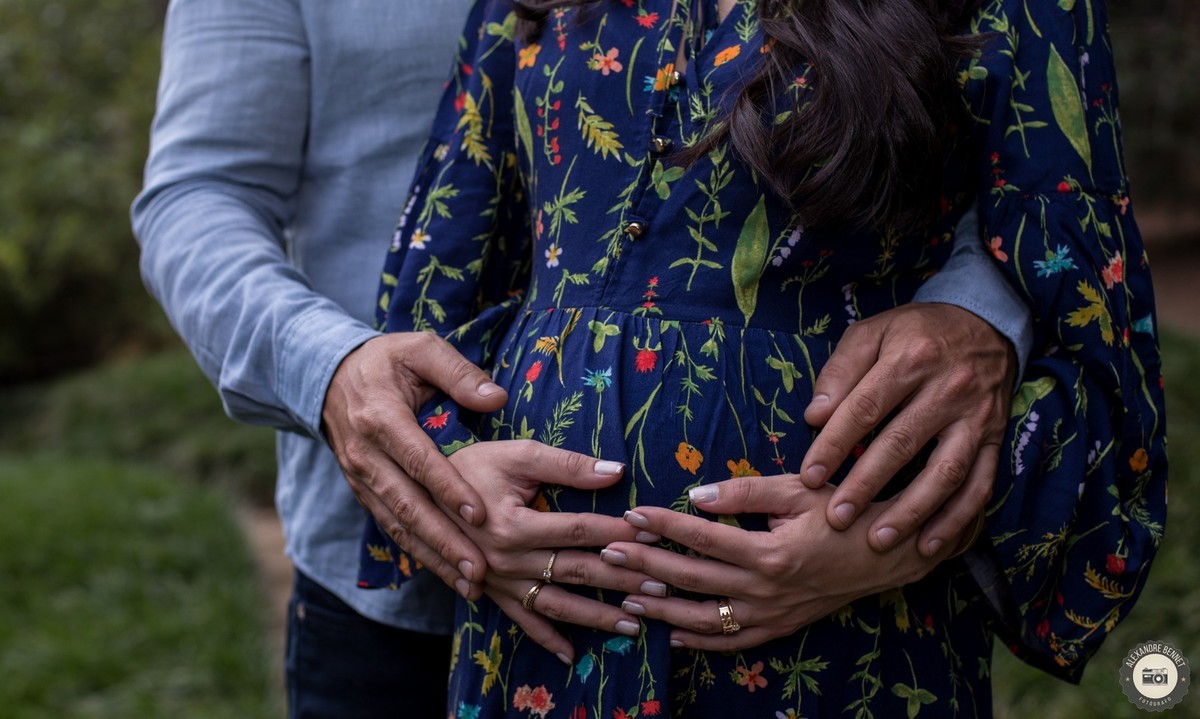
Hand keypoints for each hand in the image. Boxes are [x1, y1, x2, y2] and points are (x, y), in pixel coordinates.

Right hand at [323, 332, 506, 599]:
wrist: (328, 375)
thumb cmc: (386, 360)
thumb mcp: (420, 349)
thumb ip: (458, 372)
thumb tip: (496, 399)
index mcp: (380, 418)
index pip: (417, 459)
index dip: (447, 488)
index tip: (478, 514)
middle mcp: (365, 456)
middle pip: (407, 505)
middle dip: (444, 540)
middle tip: (479, 569)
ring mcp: (360, 479)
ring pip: (399, 525)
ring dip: (434, 556)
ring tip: (471, 583)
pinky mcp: (363, 493)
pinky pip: (392, 528)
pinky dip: (420, 553)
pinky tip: (448, 573)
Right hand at [445, 440, 658, 661]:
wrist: (416, 490)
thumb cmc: (470, 465)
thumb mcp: (516, 455)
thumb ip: (566, 464)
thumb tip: (615, 471)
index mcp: (514, 525)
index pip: (580, 530)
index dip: (619, 531)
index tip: (655, 534)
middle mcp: (507, 560)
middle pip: (576, 570)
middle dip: (622, 580)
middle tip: (661, 586)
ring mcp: (498, 582)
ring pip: (556, 604)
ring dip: (596, 616)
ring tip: (635, 624)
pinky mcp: (490, 592)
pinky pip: (522, 621)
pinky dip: (546, 640)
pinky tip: (570, 655)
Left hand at [602, 475, 961, 650]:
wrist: (892, 553)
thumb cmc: (847, 510)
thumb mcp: (800, 490)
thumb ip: (746, 493)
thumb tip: (696, 494)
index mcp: (771, 553)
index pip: (703, 538)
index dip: (665, 525)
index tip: (633, 513)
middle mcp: (767, 590)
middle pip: (694, 580)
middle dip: (647, 566)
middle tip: (609, 553)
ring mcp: (773, 615)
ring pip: (706, 618)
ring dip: (662, 609)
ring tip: (625, 597)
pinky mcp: (781, 628)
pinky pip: (734, 642)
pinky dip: (700, 641)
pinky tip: (671, 633)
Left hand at [799, 303, 1014, 554]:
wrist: (985, 322)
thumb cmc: (916, 332)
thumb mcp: (873, 332)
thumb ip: (841, 371)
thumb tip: (814, 416)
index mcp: (911, 359)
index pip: (866, 408)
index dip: (835, 444)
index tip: (810, 476)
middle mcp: (948, 389)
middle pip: (901, 444)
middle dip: (866, 485)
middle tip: (835, 517)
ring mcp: (976, 418)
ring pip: (944, 473)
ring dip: (911, 511)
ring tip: (877, 539)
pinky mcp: (996, 439)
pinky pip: (980, 485)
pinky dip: (956, 520)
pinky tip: (929, 545)